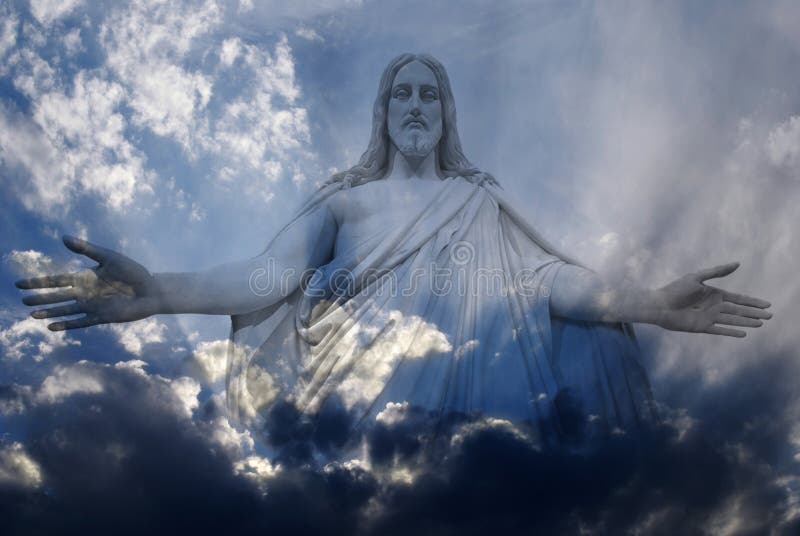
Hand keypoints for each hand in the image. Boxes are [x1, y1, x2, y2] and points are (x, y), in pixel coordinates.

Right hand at [15, 235, 159, 330]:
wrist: (151, 290)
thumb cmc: (133, 272)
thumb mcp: (109, 257)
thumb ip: (87, 249)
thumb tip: (64, 237)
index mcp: (85, 277)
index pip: (57, 280)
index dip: (39, 282)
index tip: (19, 283)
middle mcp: (85, 293)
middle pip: (57, 296)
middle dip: (40, 298)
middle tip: (23, 300)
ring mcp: (92, 306)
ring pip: (65, 310)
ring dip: (49, 312)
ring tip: (32, 315)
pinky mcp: (101, 317)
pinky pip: (80, 322)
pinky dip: (66, 325)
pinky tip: (51, 327)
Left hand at [654, 262, 771, 336]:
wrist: (659, 305)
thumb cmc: (675, 290)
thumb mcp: (697, 277)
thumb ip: (717, 271)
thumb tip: (737, 263)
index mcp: (713, 294)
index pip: (738, 298)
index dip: (752, 301)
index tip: (767, 304)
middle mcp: (713, 306)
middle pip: (738, 310)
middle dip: (754, 312)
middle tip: (770, 316)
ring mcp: (709, 317)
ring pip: (732, 320)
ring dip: (747, 322)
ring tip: (761, 324)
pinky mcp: (702, 327)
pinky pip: (720, 330)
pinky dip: (731, 332)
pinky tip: (744, 333)